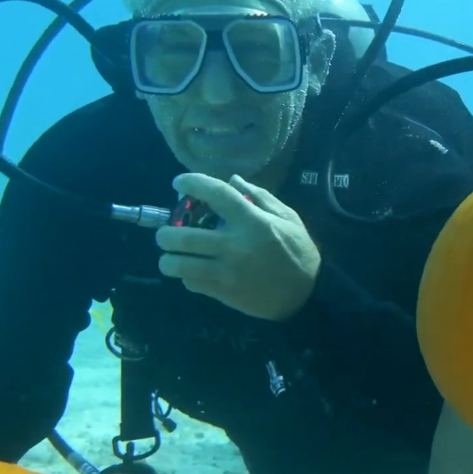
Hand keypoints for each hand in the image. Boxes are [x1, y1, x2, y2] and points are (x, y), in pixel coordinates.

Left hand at [156, 173, 320, 320]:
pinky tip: (194, 273)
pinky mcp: (224, 292)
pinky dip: (186, 277)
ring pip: (179, 265)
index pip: (215, 193)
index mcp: (251, 221)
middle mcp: (234, 245)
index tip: (178, 182)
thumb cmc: (298, 251)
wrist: (307, 294)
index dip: (192, 183)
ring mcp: (226, 271)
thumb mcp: (288, 218)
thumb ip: (260, 197)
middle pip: (182, 236)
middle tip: (166, 234)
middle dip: (165, 234)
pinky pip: (191, 283)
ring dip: (168, 260)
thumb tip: (232, 180)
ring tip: (172, 256)